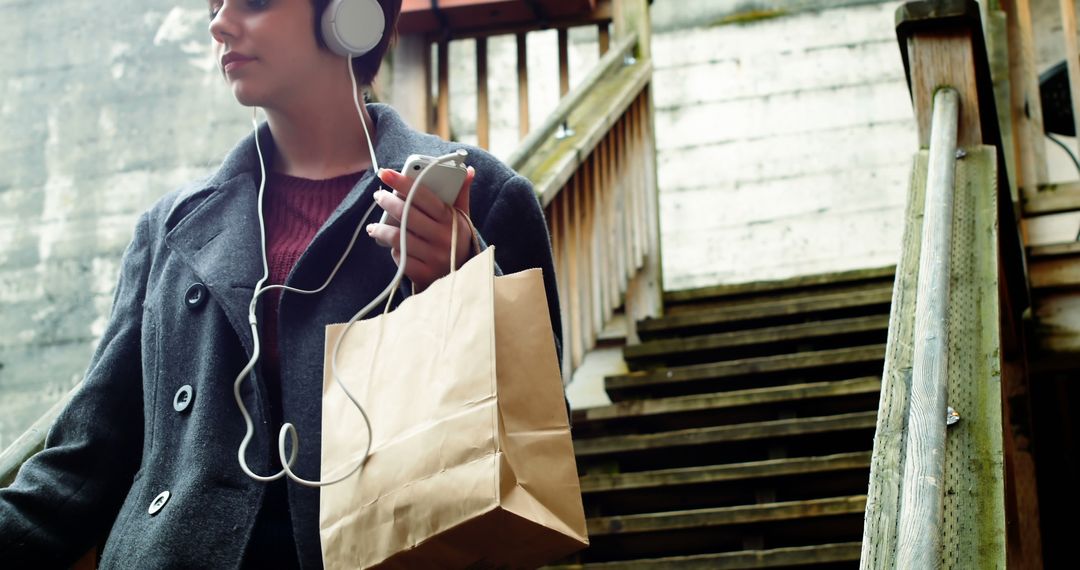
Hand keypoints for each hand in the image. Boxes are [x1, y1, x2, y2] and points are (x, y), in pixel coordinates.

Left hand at [367, 166, 474, 291]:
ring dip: (381, 229)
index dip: (404, 183)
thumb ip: (461, 195)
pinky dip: (392, 250)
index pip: (424, 196)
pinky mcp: (423, 274)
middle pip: (407, 215)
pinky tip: (390, 246)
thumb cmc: (456, 240)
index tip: (385, 173)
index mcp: (452, 219)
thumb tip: (468, 171)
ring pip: (399, 238)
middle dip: (388, 202)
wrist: (462, 277)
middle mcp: (443, 238)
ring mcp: (433, 257)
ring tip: (373, 226)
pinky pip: (400, 258)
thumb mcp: (462, 218)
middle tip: (378, 196)